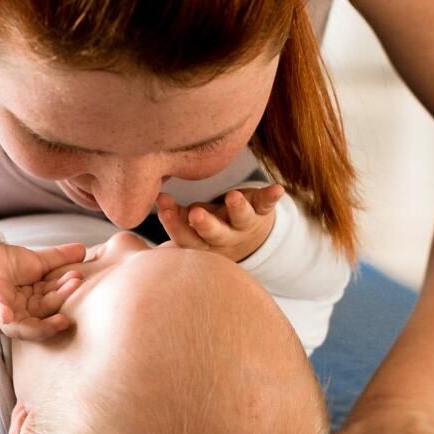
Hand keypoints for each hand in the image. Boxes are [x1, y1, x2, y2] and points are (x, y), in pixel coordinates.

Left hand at [0, 237, 85, 340]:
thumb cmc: (4, 266)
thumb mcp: (35, 262)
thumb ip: (58, 259)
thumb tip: (84, 249)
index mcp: (31, 305)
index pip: (52, 300)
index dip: (65, 291)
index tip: (79, 277)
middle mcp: (19, 313)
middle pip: (42, 313)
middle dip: (60, 300)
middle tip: (76, 283)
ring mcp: (2, 311)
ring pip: (24, 322)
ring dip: (42, 319)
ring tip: (60, 318)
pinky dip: (0, 311)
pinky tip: (5, 315)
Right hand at [155, 183, 284, 261]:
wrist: (250, 240)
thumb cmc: (210, 228)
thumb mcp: (191, 226)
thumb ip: (174, 215)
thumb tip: (155, 196)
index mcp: (203, 244)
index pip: (185, 237)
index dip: (173, 223)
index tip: (162, 205)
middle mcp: (225, 238)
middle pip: (214, 234)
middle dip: (205, 224)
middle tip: (196, 214)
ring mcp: (244, 226)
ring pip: (241, 219)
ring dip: (238, 209)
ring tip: (233, 197)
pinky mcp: (262, 213)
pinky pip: (268, 205)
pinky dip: (272, 197)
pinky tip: (278, 189)